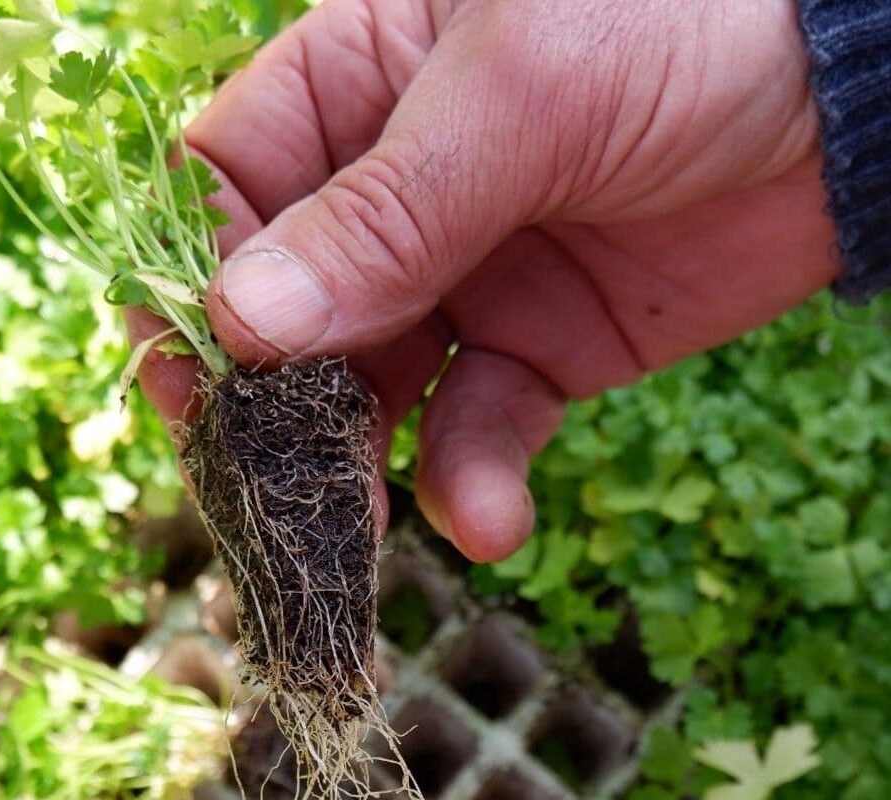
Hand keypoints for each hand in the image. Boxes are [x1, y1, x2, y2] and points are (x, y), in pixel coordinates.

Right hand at [130, 0, 835, 561]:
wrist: (852, 95)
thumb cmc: (684, 21)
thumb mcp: (523, 94)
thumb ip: (386, 214)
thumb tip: (244, 324)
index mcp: (355, 89)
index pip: (225, 191)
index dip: (190, 283)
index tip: (188, 375)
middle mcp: (391, 194)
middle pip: (286, 314)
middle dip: (270, 405)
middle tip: (263, 487)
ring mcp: (459, 280)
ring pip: (371, 392)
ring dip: (359, 469)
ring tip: (358, 534)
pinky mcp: (533, 352)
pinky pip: (478, 429)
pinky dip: (473, 481)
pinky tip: (490, 521)